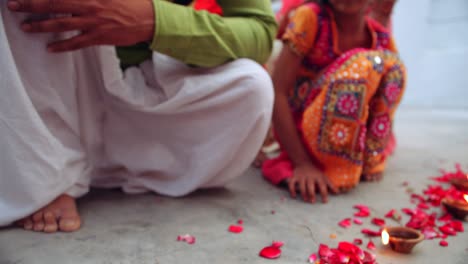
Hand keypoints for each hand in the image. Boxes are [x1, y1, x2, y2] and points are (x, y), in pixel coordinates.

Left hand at [7, 0, 154, 51]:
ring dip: (41, 26)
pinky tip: (50, 48)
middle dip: (31, 5)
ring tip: (26, 27)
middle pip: (53, 5)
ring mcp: (93, 23)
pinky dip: (62, 46)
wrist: (148, 19)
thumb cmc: (131, 2)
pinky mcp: (99, 37)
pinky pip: (76, 43)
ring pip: (61, 25)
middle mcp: (89, 6)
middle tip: (14, 6)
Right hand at [288, 163, 337, 203]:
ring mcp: (301, 177)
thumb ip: (330, 185)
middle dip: (311, 193)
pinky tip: (293, 196)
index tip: (325, 201)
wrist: (304, 163)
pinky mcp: (295, 177)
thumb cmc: (316, 173)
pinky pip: (292, 183)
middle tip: (313, 201)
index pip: (322, 186)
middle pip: (310, 185)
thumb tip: (337, 193)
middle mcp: (310, 177)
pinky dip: (292, 189)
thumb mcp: (324, 177)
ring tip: (305, 199)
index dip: (324, 194)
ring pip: (301, 185)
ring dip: (303, 193)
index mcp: (318, 177)